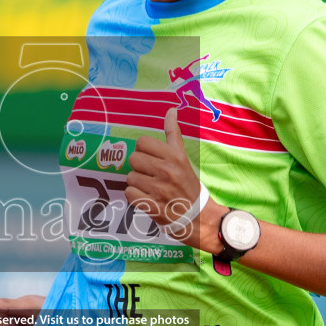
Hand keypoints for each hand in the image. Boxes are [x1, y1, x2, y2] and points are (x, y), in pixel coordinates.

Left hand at [126, 108, 227, 252]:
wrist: (196, 215)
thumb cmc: (186, 183)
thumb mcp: (182, 157)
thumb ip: (173, 133)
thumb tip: (171, 110)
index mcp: (175, 156)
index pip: (142, 142)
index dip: (143, 150)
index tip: (152, 159)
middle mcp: (167, 171)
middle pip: (134, 159)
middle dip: (139, 167)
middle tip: (150, 175)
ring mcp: (159, 189)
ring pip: (130, 177)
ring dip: (137, 183)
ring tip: (150, 187)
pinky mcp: (152, 206)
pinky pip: (129, 193)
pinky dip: (135, 196)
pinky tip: (146, 197)